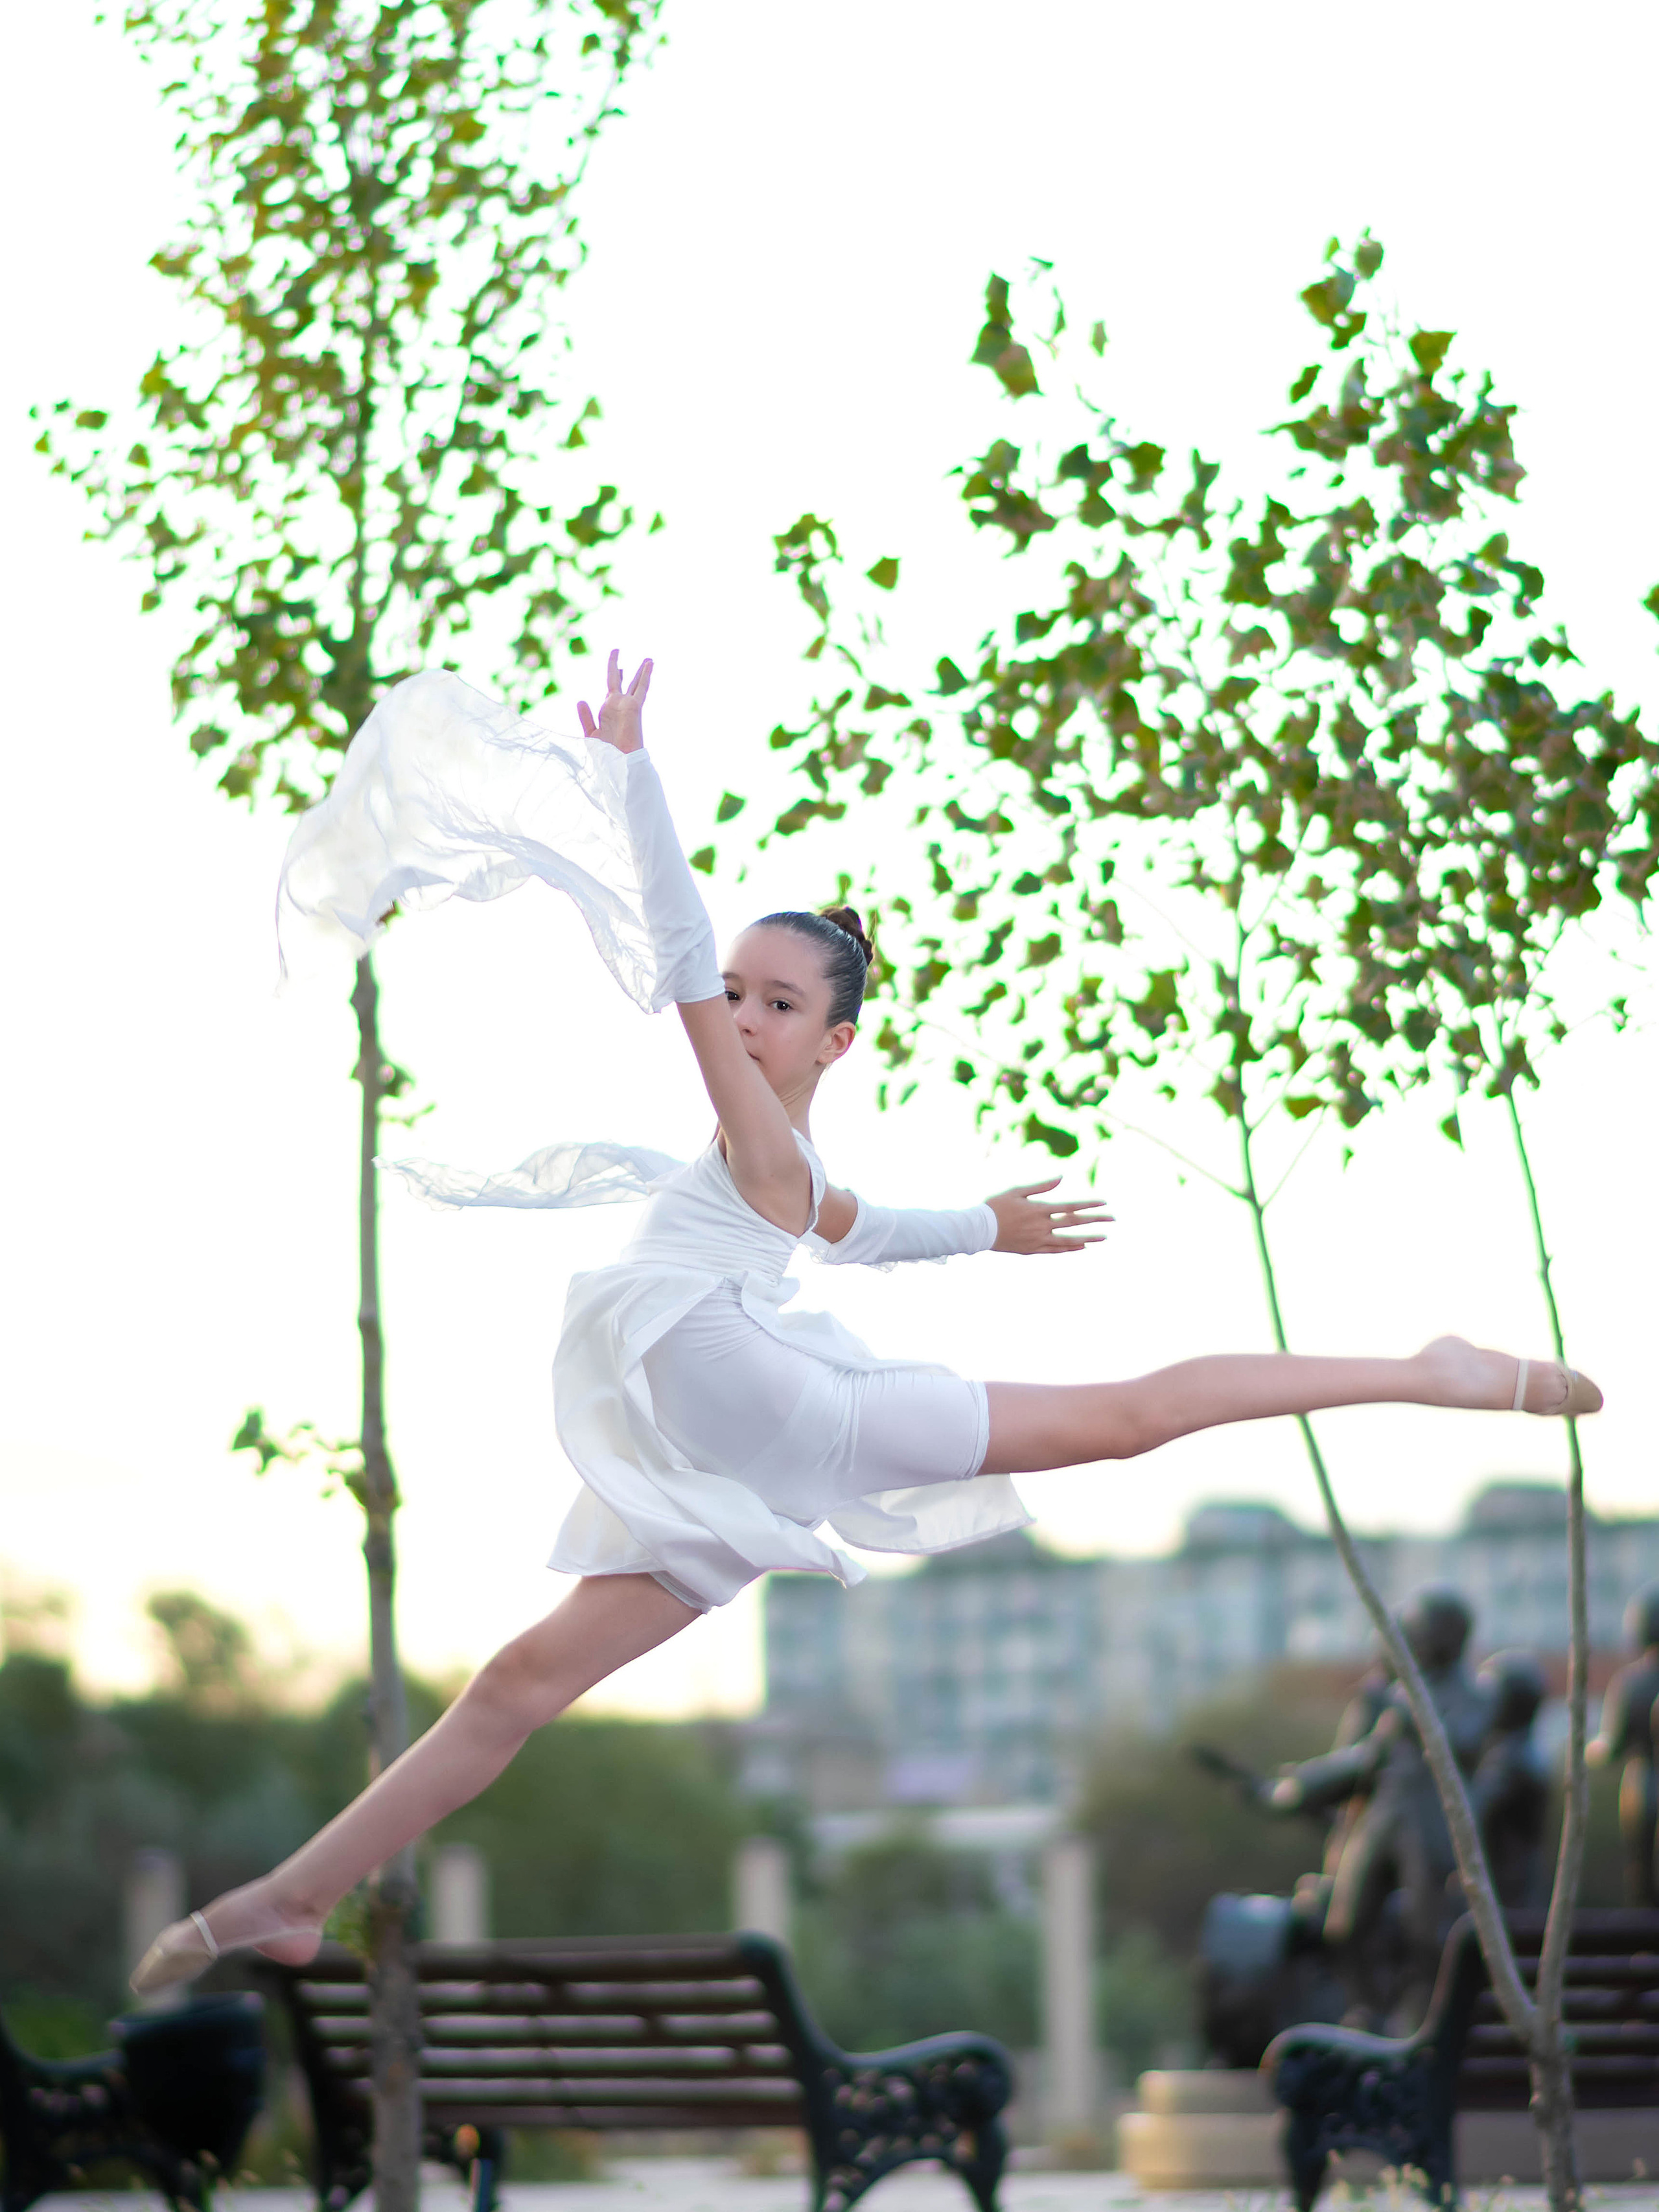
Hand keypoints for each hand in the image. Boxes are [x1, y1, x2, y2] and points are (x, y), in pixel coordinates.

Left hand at [576, 648, 652, 752]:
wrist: (618, 762)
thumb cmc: (606, 754)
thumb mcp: (591, 733)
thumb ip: (586, 717)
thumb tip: (581, 700)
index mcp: (608, 711)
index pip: (611, 689)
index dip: (614, 676)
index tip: (618, 667)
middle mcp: (618, 706)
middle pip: (621, 682)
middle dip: (620, 667)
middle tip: (618, 651)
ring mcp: (627, 705)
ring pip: (635, 683)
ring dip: (641, 670)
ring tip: (648, 658)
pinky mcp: (634, 707)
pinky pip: (641, 688)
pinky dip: (646, 675)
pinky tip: (650, 664)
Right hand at [986, 1178, 1111, 1254]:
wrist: (979, 1229)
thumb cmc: (996, 1206)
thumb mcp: (1017, 1191)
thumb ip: (1041, 1186)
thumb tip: (1061, 1177)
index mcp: (1039, 1209)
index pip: (1071, 1207)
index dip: (1089, 1205)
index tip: (1104, 1203)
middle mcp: (1042, 1226)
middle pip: (1074, 1223)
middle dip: (1096, 1220)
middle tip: (1114, 1218)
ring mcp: (1038, 1240)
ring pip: (1068, 1240)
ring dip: (1088, 1237)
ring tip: (1104, 1237)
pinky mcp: (1032, 1250)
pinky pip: (1055, 1250)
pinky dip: (1070, 1248)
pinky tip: (1082, 1246)